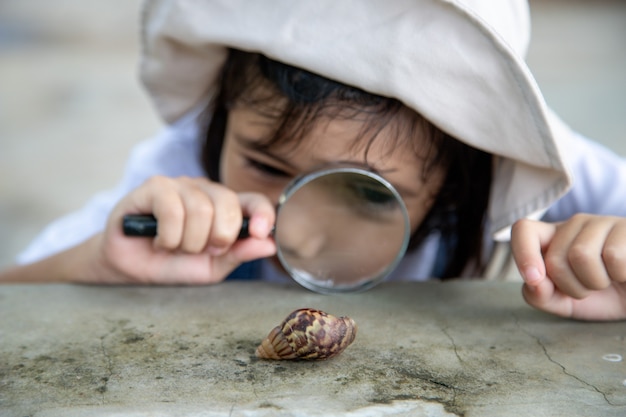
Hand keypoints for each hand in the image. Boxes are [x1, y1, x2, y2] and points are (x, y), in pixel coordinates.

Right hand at [92, 176, 275, 283]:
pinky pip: (172, 209)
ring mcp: (180, 185)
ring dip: (188, 242)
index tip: (261, 233)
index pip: (254, 200)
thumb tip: (270, 244)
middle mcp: (205, 191)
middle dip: (218, 237)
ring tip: (176, 248)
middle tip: (202, 250)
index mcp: (225, 208)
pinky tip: (160, 242)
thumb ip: (239, 253)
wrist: (132, 270)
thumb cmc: (173, 265)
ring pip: (200, 209)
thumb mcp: (212, 267)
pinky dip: (168, 237)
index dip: (262, 213)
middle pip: (228, 203)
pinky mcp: (154, 187)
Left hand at [511, 214, 625, 320]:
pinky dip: (620, 274)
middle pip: (554, 258)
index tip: (534, 278)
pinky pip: (613, 256)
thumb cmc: (602, 296)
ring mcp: (603, 222)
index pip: (523, 229)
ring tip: (609, 280)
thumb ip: (539, 296)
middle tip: (591, 287)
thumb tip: (534, 282)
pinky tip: (625, 272)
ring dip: (596, 282)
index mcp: (553, 237)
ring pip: (581, 255)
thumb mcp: (565, 302)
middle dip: (571, 286)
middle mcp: (575, 224)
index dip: (523, 253)